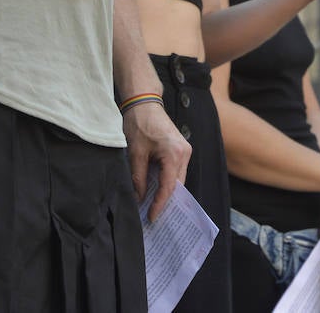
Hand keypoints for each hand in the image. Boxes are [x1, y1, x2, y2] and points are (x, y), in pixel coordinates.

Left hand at [122, 99, 190, 221]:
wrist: (144, 102)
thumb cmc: (139, 124)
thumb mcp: (135, 153)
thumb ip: (138, 178)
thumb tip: (139, 198)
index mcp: (174, 153)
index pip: (169, 187)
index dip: (160, 204)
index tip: (152, 218)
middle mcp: (184, 153)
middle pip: (178, 185)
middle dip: (167, 202)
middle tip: (154, 217)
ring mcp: (185, 150)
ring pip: (178, 179)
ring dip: (168, 192)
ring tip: (155, 207)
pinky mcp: (181, 149)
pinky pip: (177, 171)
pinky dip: (168, 182)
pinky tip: (158, 191)